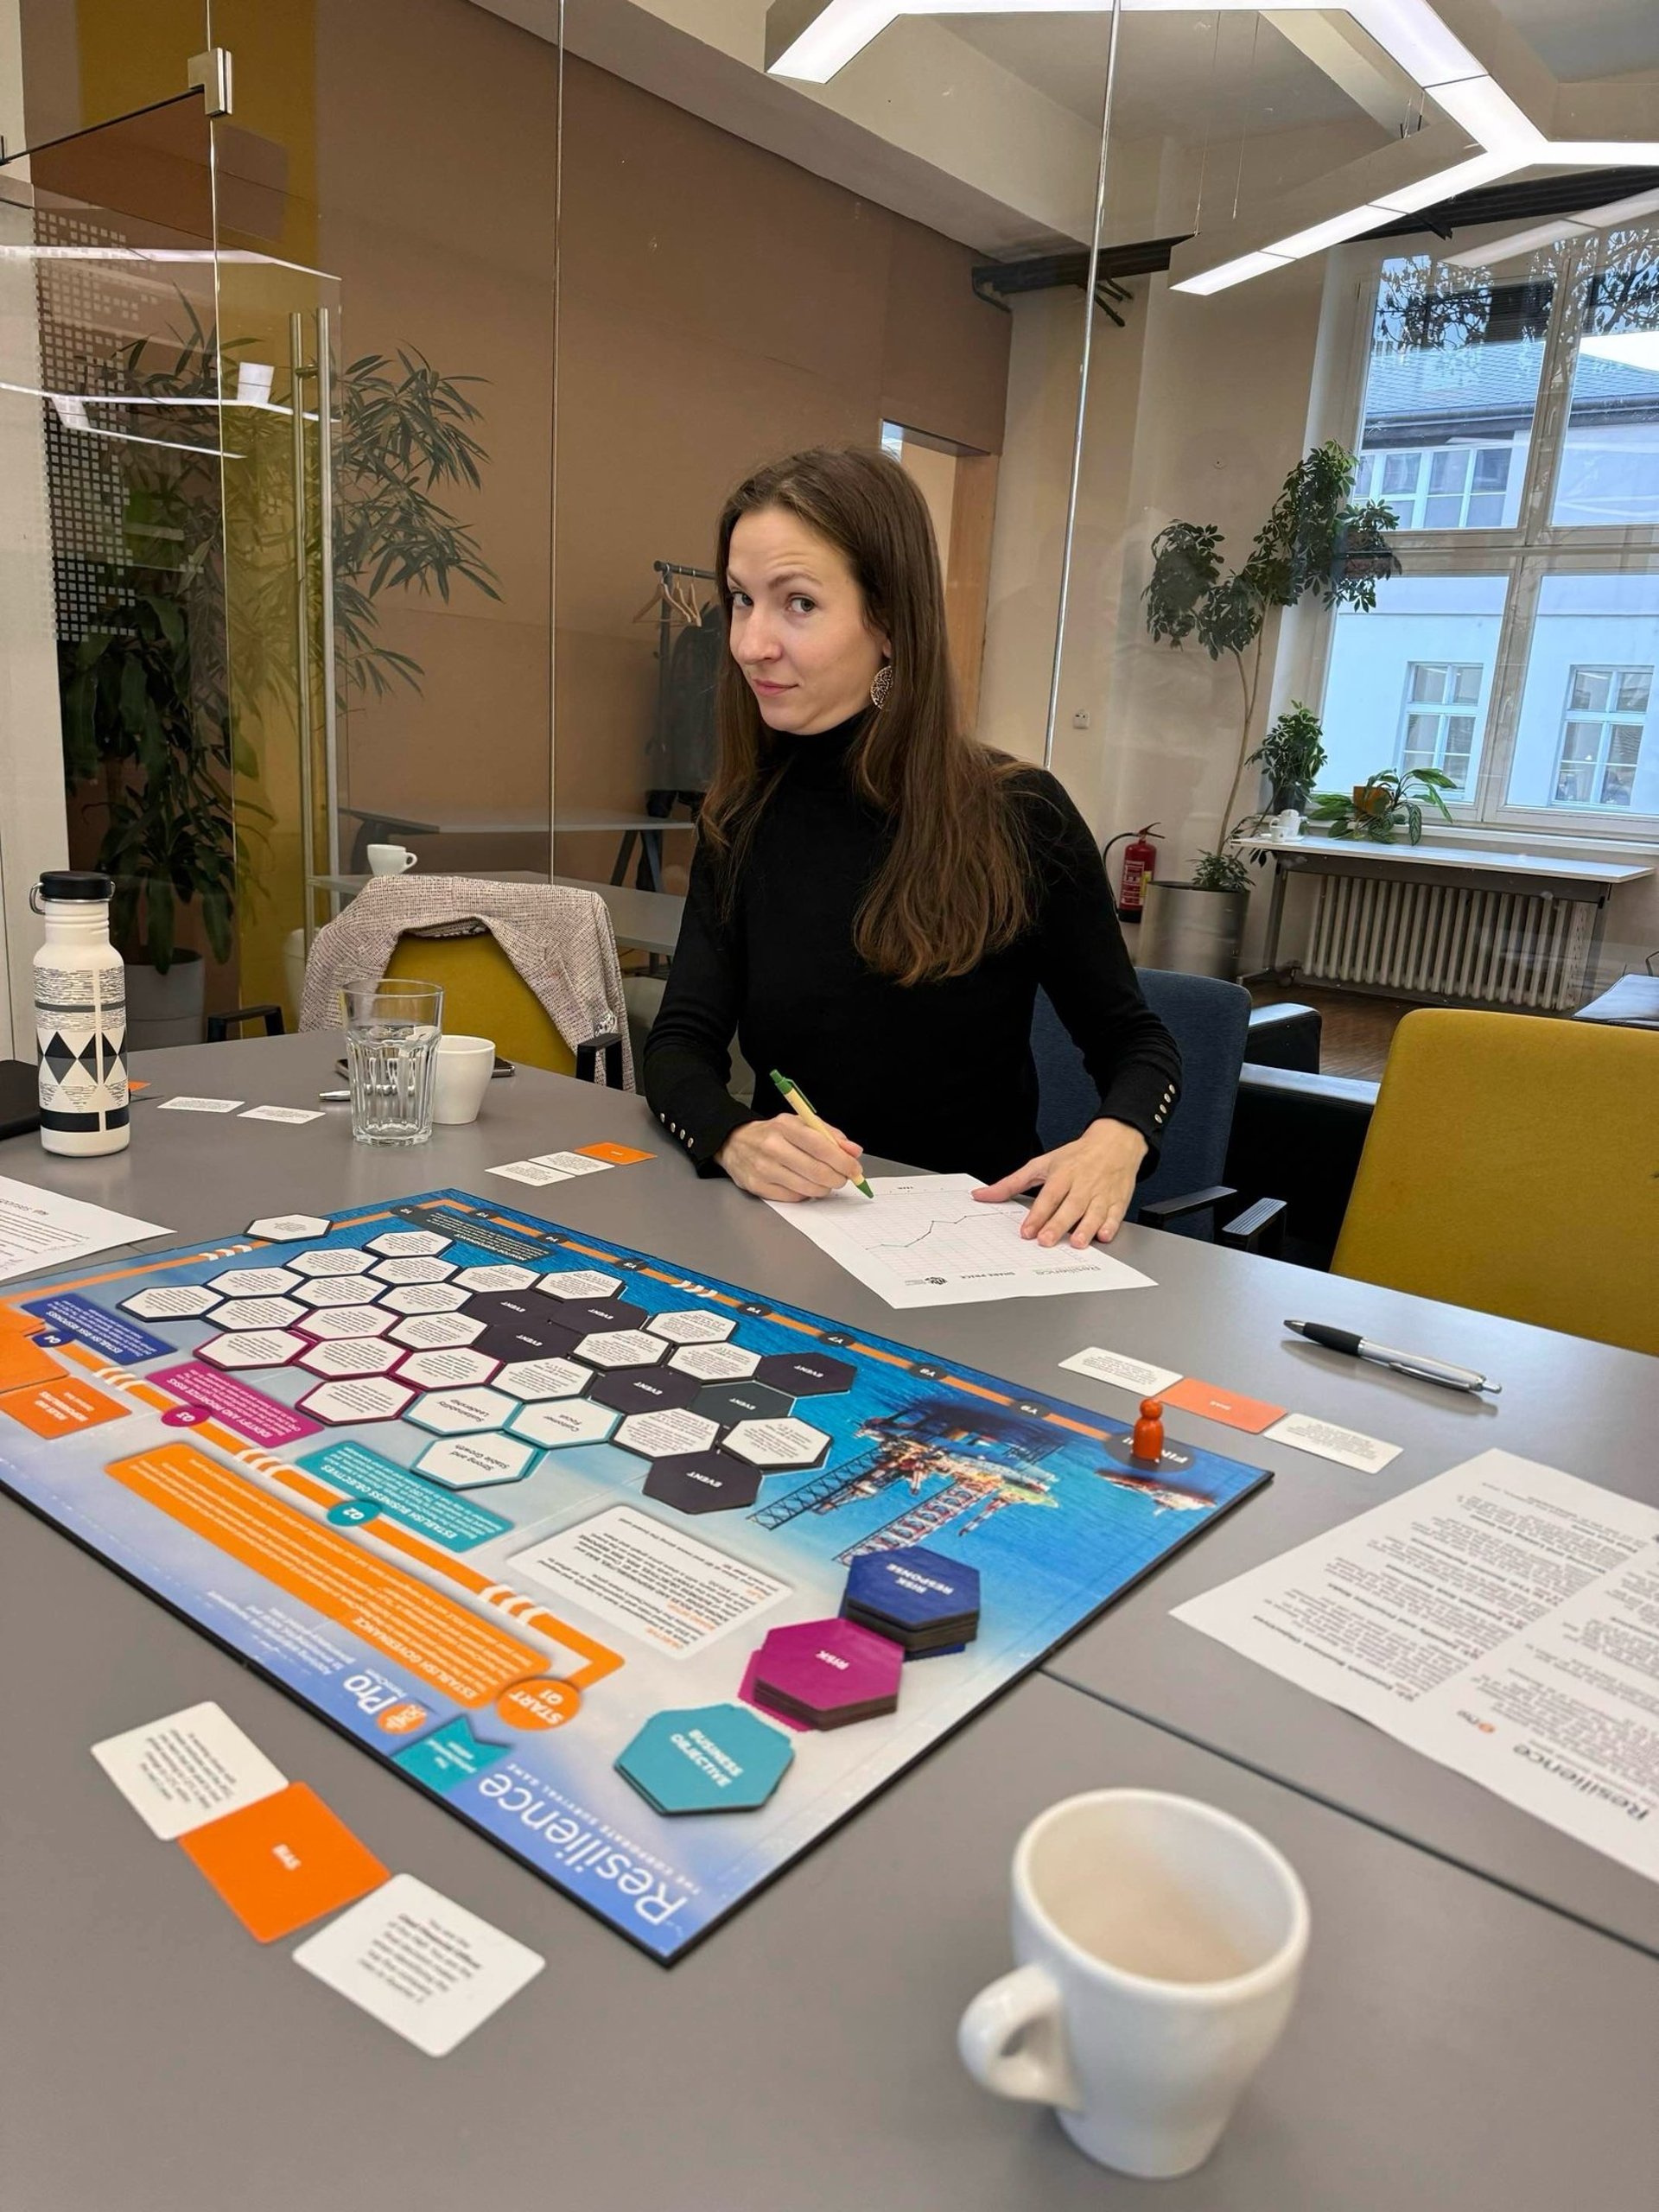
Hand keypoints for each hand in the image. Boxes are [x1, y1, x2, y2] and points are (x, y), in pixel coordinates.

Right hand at [717, 1115, 863, 1201]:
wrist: (735, 1142)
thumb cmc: (773, 1133)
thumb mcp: (800, 1123)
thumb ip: (829, 1135)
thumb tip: (854, 1151)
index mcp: (785, 1126)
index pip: (821, 1147)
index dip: (843, 1161)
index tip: (855, 1169)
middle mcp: (772, 1147)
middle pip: (817, 1171)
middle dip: (837, 1178)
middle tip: (842, 1178)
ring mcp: (763, 1169)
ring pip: (807, 1188)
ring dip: (824, 1189)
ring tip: (824, 1182)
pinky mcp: (757, 1187)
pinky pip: (793, 1198)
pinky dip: (805, 1194)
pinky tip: (804, 1185)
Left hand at [972, 1118, 1147, 1247]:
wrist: (1116, 1142)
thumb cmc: (1076, 1156)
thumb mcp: (1042, 1164)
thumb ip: (1012, 1183)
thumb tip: (981, 1195)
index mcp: (1063, 1174)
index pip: (1048, 1196)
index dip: (1037, 1215)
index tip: (1027, 1231)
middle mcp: (1082, 1183)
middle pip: (1070, 1206)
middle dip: (1058, 1224)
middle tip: (1046, 1241)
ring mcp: (1102, 1192)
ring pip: (1094, 1211)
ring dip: (1086, 1228)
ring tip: (1077, 1243)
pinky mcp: (1118, 1200)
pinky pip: (1115, 1214)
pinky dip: (1110, 1225)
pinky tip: (1103, 1236)